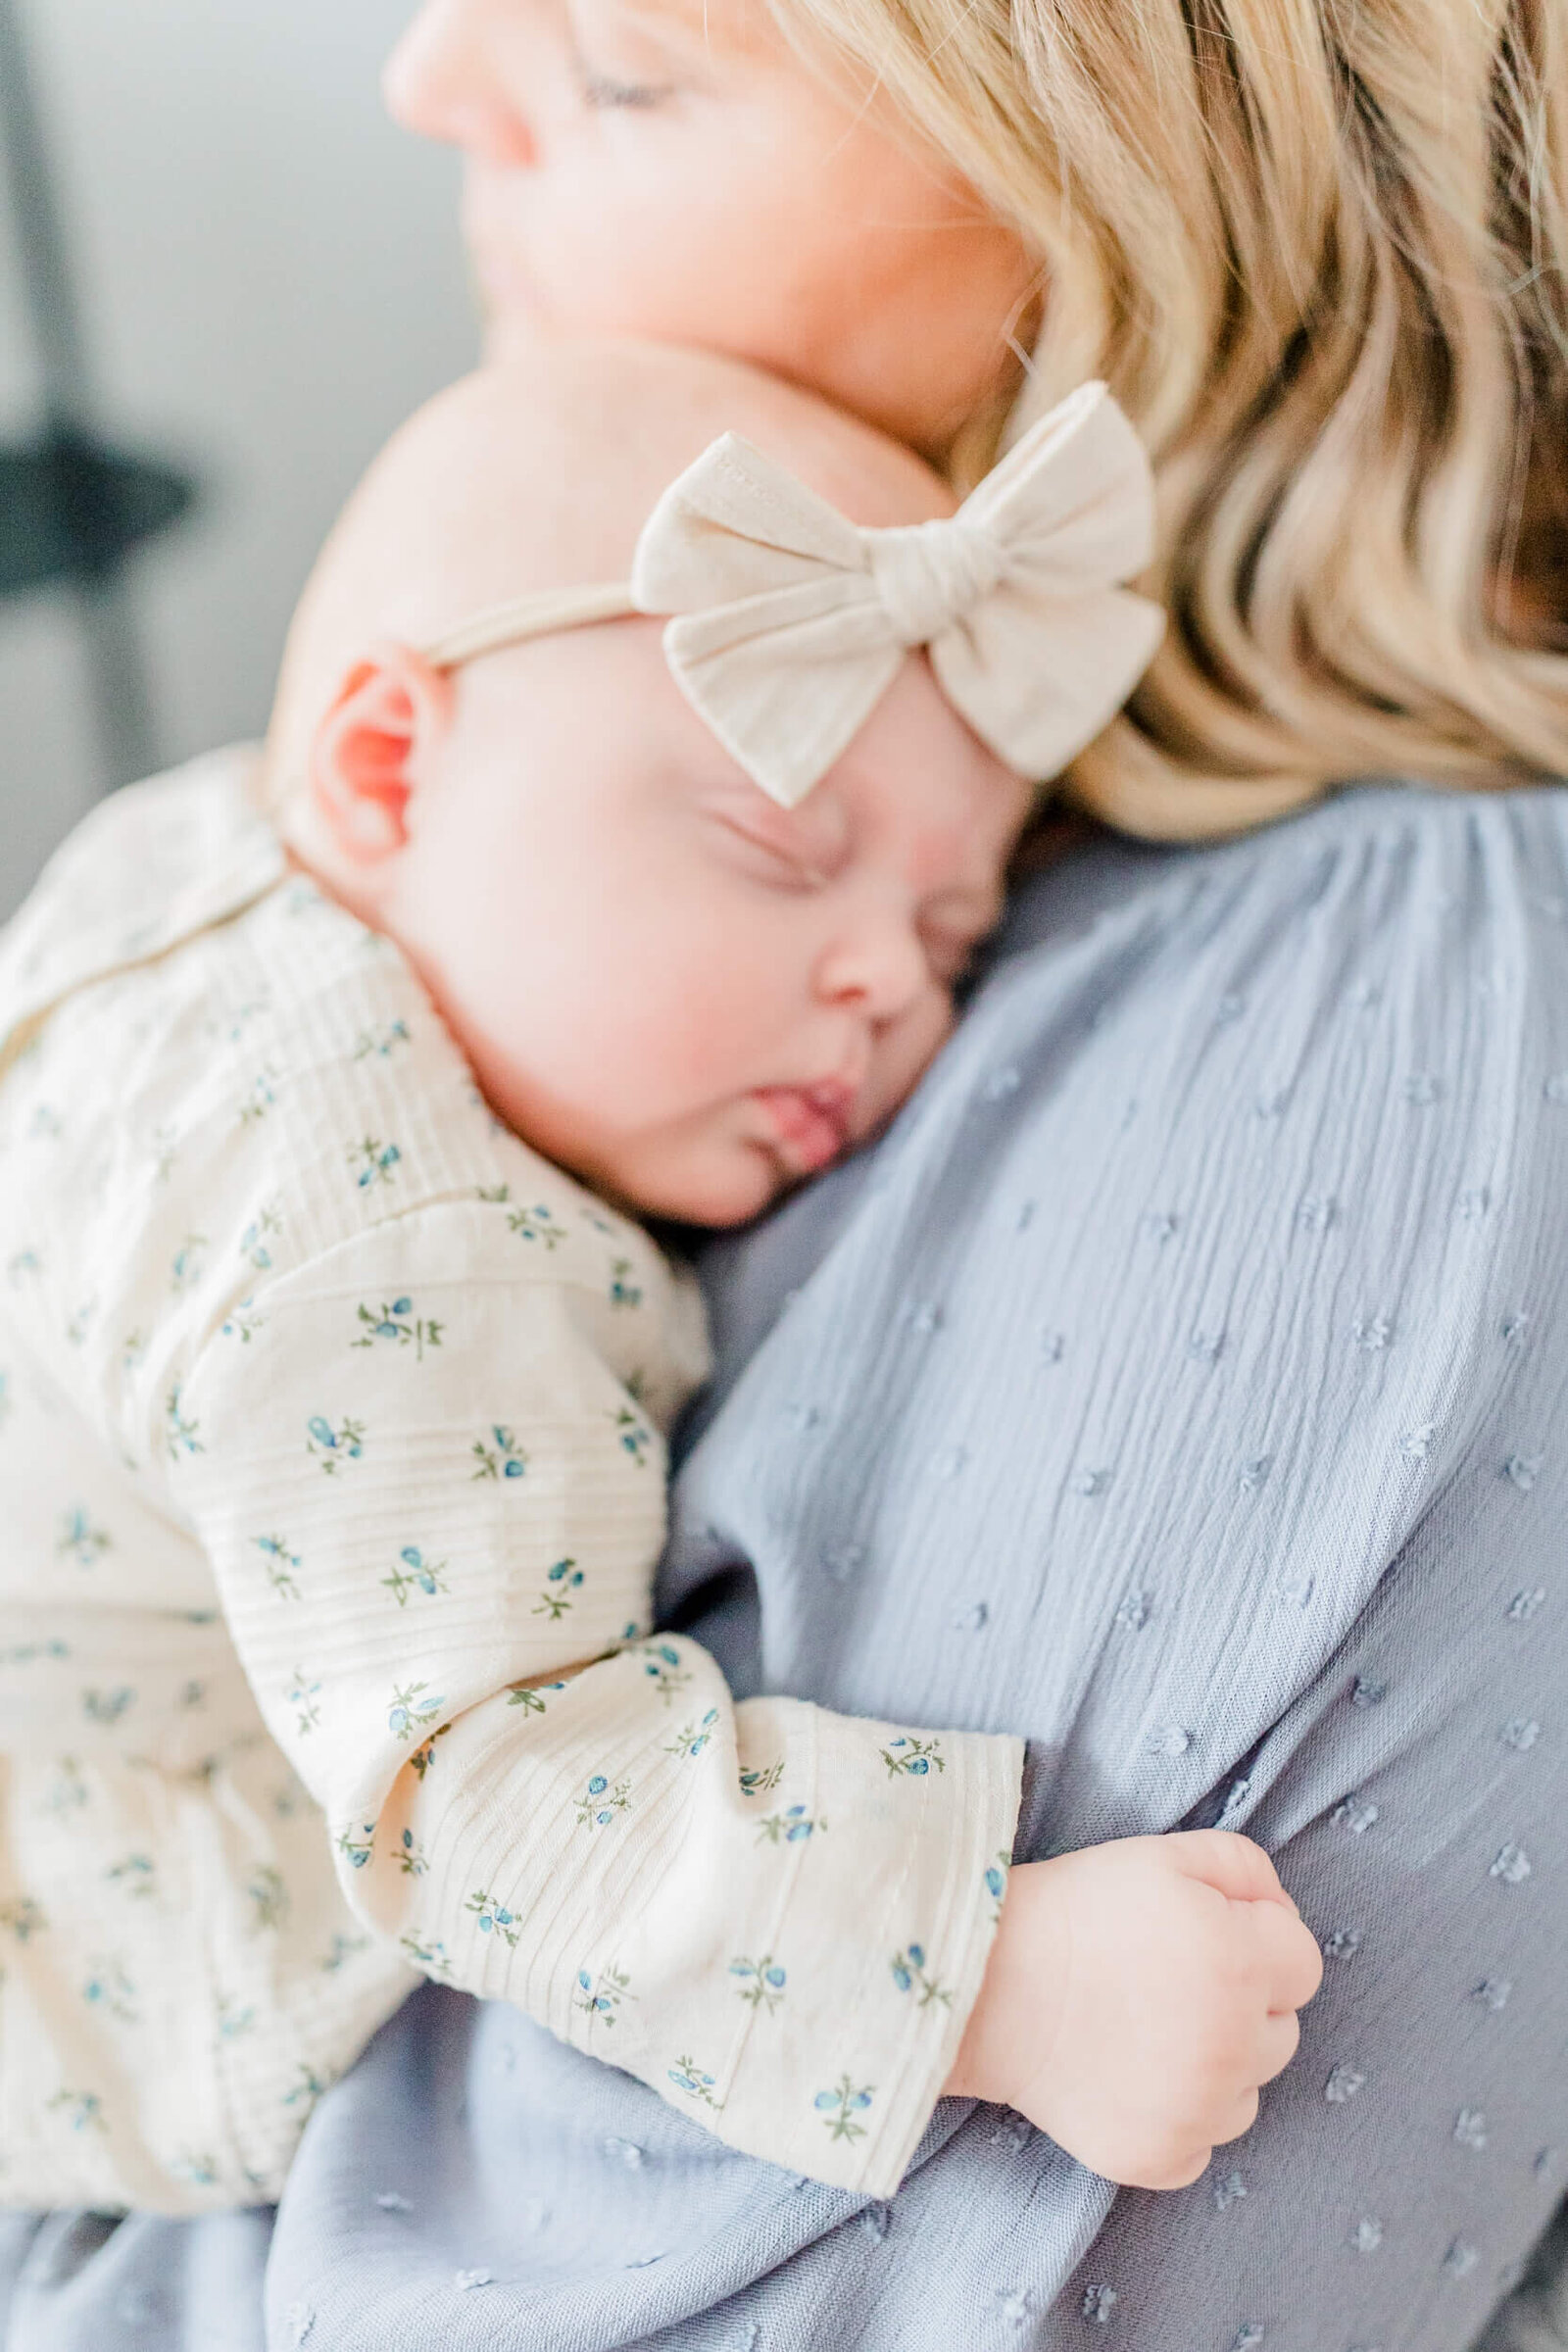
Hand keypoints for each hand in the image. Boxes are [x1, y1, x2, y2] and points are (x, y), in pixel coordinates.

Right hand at [945, 1829, 1322, 2188]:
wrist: (985, 1984)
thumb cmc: (1075, 1910)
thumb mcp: (1163, 1855)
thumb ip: (1245, 1868)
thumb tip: (1280, 1910)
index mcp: (1242, 1963)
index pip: (1304, 1964)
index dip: (1260, 1942)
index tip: (1211, 1937)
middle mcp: (1233, 2046)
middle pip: (1281, 2032)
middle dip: (1244, 2003)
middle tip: (1170, 1981)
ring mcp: (1197, 2112)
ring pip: (1246, 2092)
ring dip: (1216, 2064)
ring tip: (1146, 2030)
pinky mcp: (1159, 2159)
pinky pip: (1202, 2146)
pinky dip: (1178, 2118)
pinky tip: (1131, 2078)